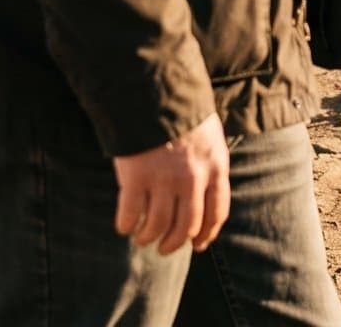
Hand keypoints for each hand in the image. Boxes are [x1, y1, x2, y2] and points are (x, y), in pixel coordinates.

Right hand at [113, 114, 228, 254]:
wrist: (153, 91)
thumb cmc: (181, 112)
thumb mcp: (209, 138)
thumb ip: (209, 167)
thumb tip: (203, 199)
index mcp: (216, 167)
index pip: (216, 213)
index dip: (206, 234)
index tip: (198, 246)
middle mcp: (193, 179)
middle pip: (186, 227)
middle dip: (174, 243)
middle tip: (164, 248)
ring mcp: (164, 179)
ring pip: (158, 226)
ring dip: (149, 237)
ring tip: (142, 238)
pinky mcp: (136, 178)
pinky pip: (131, 214)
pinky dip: (126, 225)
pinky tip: (124, 226)